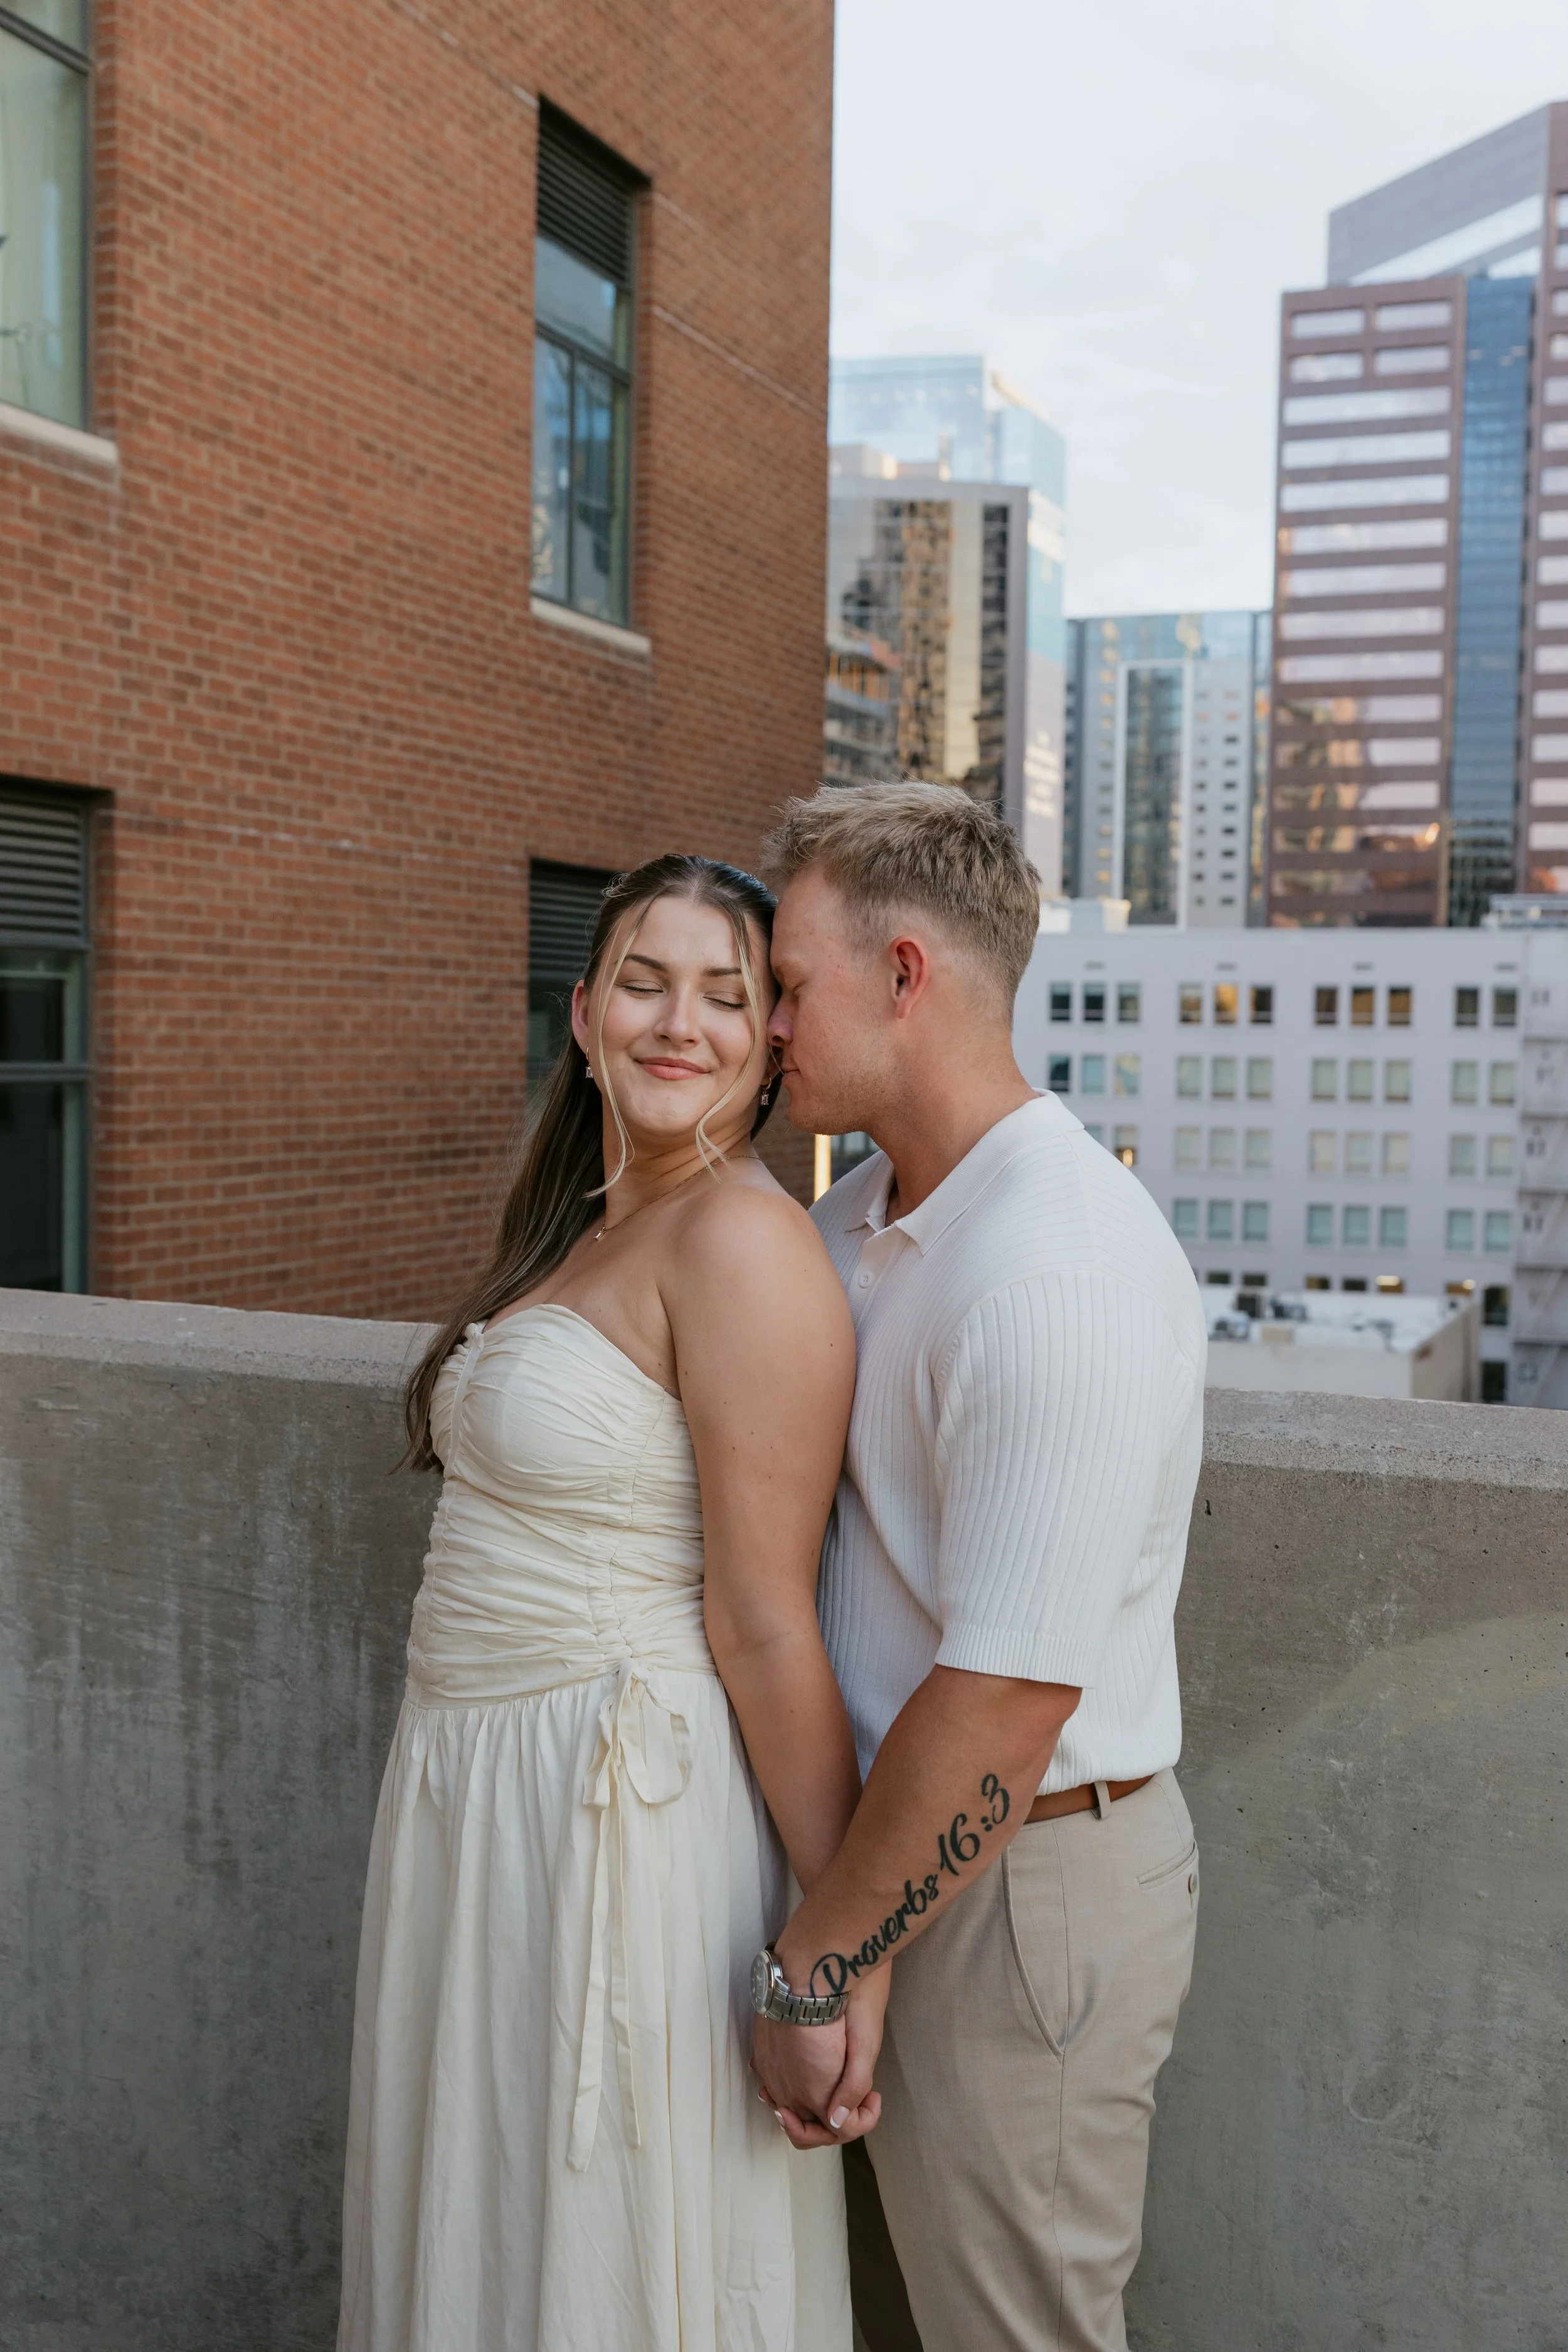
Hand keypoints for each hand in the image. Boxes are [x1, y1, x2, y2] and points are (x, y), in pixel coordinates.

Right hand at [753, 1969, 888, 2149]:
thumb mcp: (865, 2043)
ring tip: (831, 2083)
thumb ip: (853, 2087)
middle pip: (805, 2125)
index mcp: (814, 2092)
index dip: (861, 2120)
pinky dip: (787, 2086)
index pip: (836, 2130)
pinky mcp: (761, 2047)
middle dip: (832, 2118)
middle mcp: (785, 2087)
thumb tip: (839, 2122)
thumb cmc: (845, 1998)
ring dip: (807, 2104)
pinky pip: (770, 2080)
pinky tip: (802, 2071)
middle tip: (857, 2095)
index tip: (875, 2096)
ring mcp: (768, 2067)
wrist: (810, 1958)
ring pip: (785, 2104)